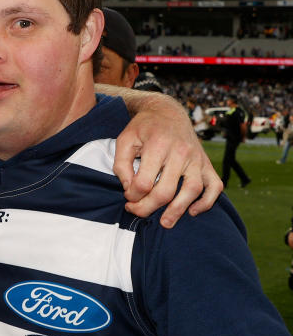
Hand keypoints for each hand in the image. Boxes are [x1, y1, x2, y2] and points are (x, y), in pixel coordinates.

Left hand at [114, 96, 222, 227]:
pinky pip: (214, 186)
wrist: (167, 112)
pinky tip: (193, 211)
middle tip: (137, 211)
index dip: (132, 195)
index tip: (127, 196)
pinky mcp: (206, 163)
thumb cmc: (143, 128)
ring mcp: (196, 158)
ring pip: (192, 190)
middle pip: (166, 190)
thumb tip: (130, 189)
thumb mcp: (124, 140)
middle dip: (148, 207)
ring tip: (166, 223)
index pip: (144, 182)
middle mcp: (180, 152)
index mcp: (157, 145)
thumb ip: (121, 165)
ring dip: (178, 210)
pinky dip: (207, 201)